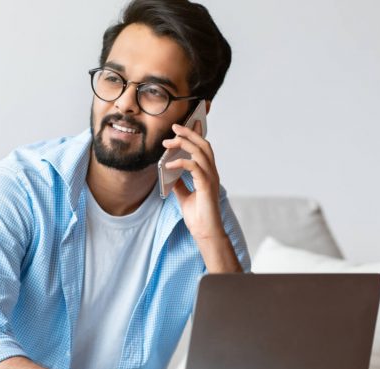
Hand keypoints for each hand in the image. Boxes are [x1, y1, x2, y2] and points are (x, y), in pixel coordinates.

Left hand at [163, 121, 224, 241]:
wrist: (205, 232)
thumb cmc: (198, 216)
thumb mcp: (184, 195)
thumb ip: (178, 183)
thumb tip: (168, 173)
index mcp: (208, 173)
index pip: (203, 148)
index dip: (195, 135)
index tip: (183, 126)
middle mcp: (211, 173)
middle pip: (203, 145)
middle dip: (189, 133)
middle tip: (174, 127)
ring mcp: (210, 178)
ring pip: (200, 152)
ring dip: (184, 143)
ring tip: (168, 142)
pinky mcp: (206, 185)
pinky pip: (194, 167)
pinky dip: (180, 162)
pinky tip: (168, 164)